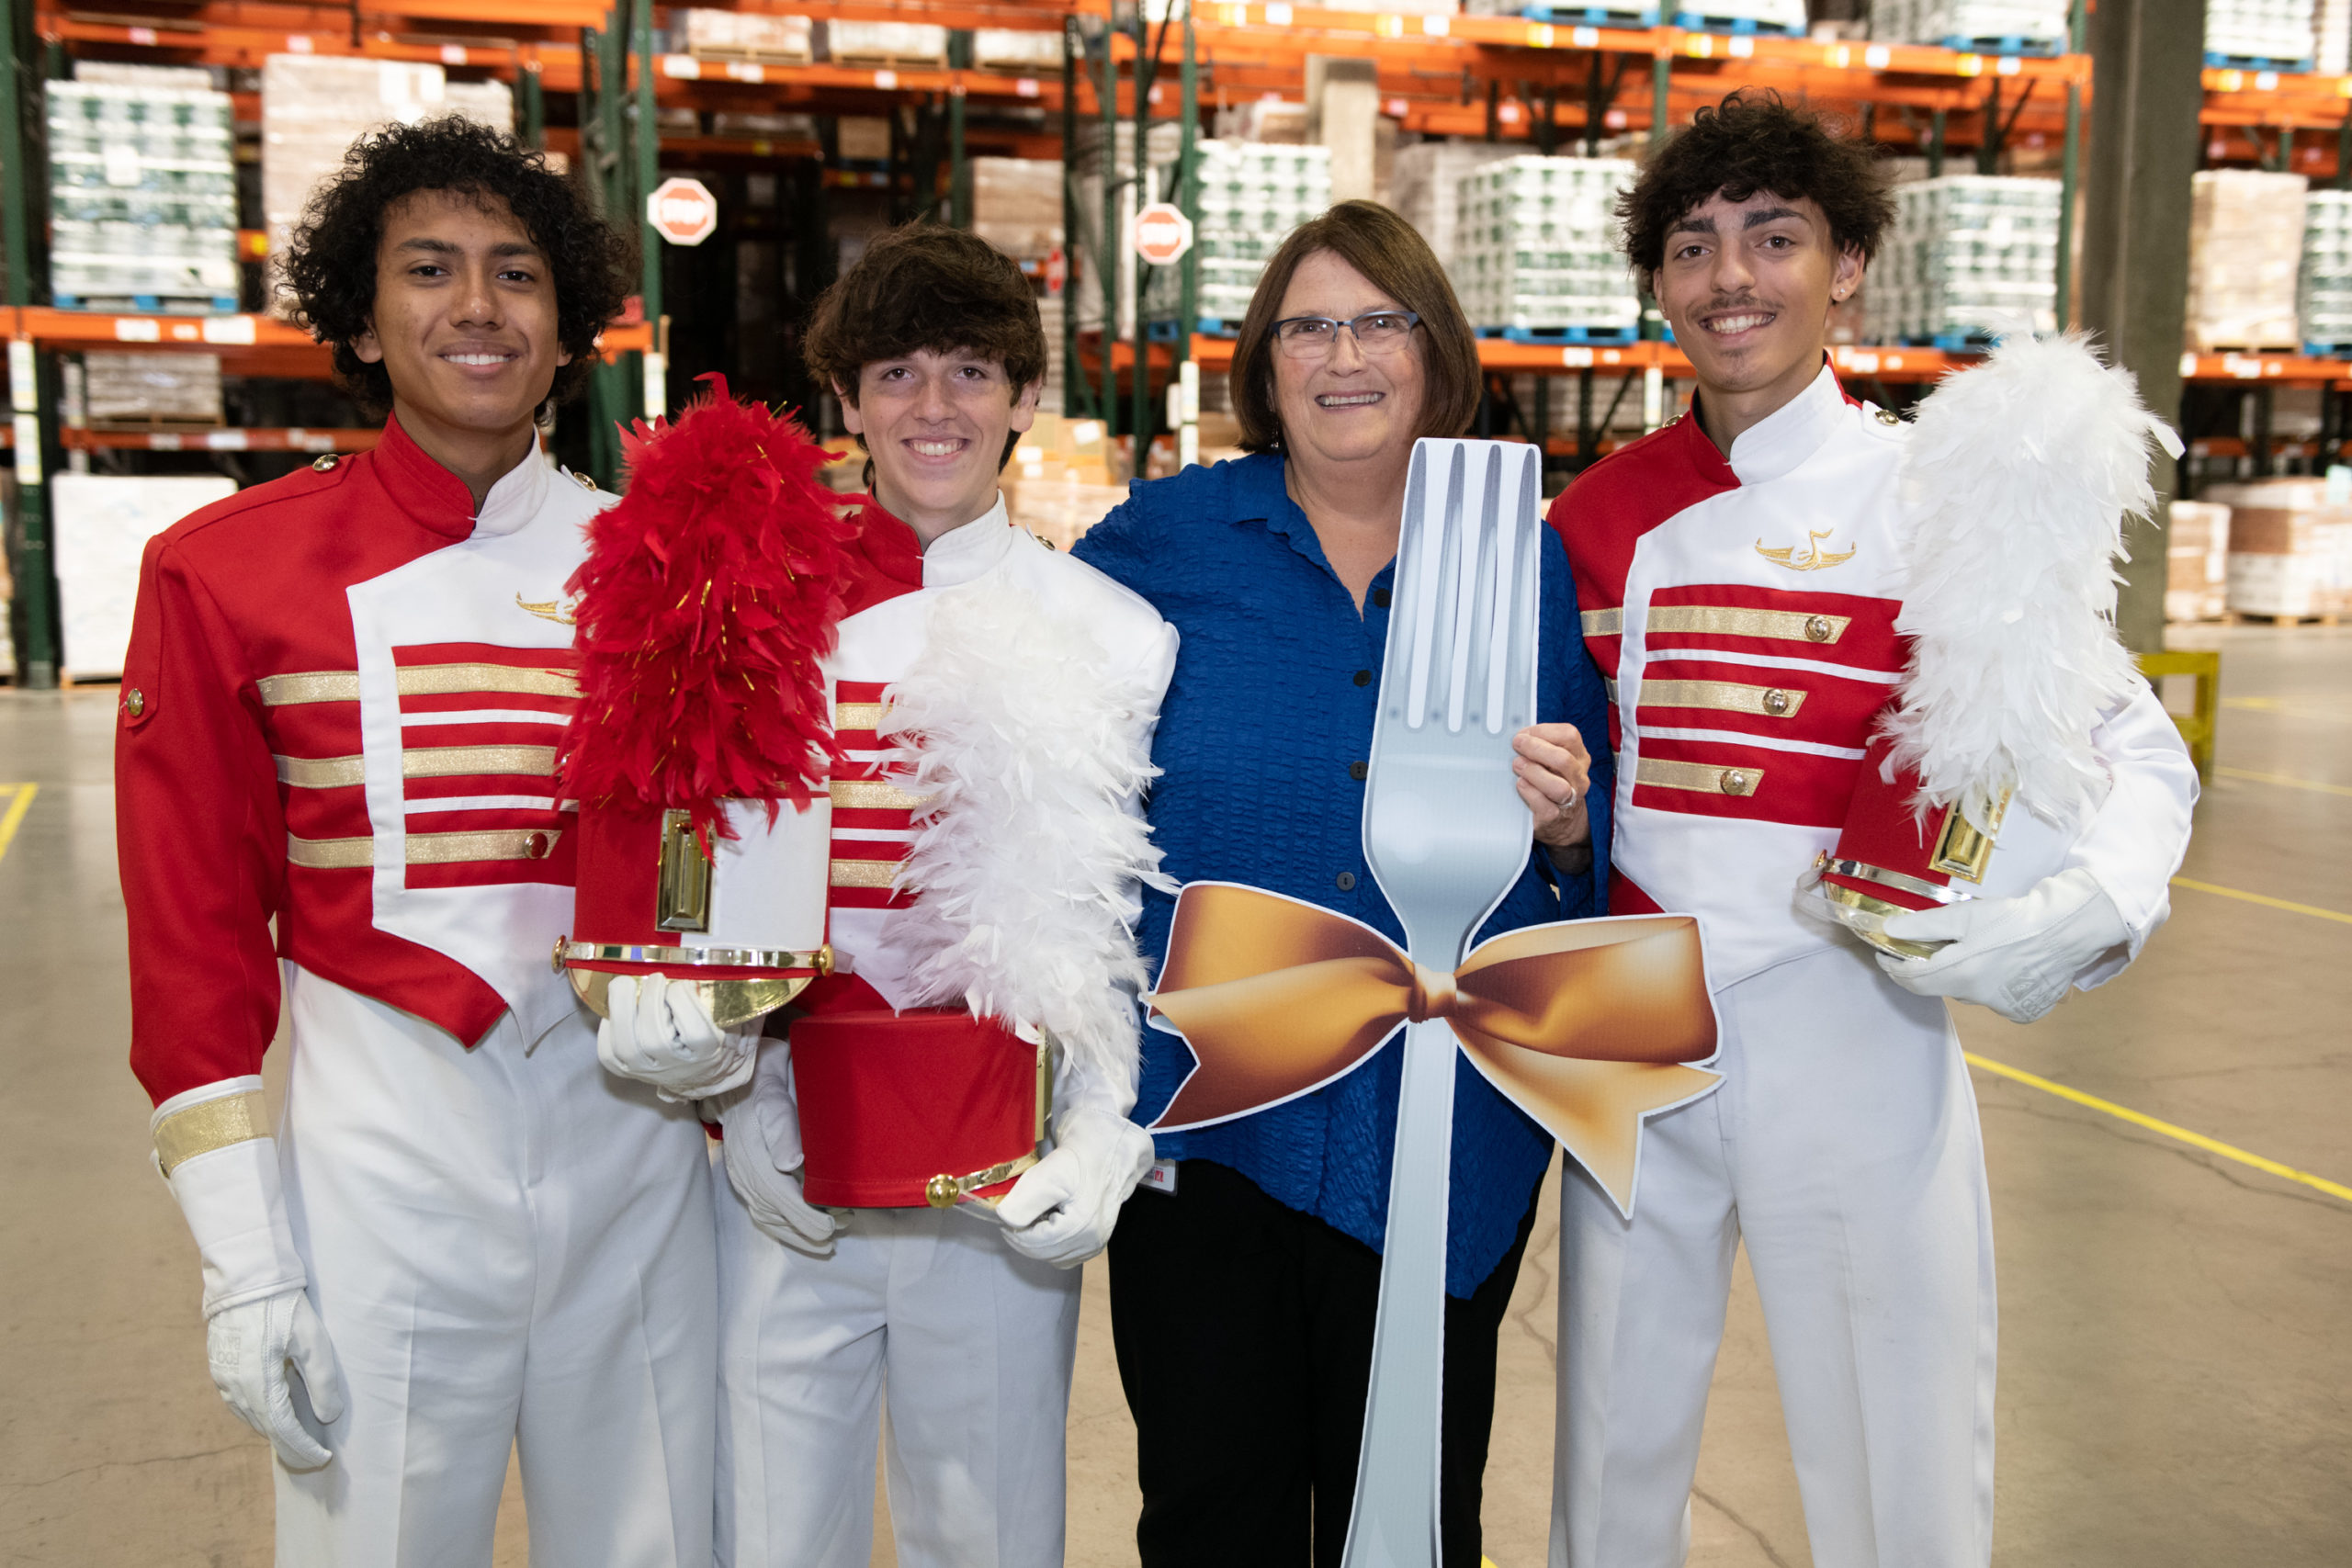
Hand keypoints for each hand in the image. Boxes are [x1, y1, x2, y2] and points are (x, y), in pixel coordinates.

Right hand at [206, 1287, 344, 1469]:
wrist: (246, 1282)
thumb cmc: (284, 1308)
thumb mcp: (312, 1343)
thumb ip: (321, 1382)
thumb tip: (328, 1416)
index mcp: (259, 1387)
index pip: (284, 1432)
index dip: (303, 1449)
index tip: (322, 1459)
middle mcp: (236, 1390)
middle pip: (265, 1429)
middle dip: (290, 1445)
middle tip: (311, 1455)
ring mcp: (223, 1380)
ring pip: (250, 1418)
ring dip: (272, 1430)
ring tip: (296, 1438)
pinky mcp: (219, 1368)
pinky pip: (238, 1403)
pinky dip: (258, 1413)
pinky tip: (271, 1411)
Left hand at [598, 975, 759, 1101]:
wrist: (705, 1075)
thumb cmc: (723, 1039)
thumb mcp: (742, 1022)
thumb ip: (742, 1001)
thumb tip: (742, 968)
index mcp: (709, 1055)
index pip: (695, 1033)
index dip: (685, 1002)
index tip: (684, 982)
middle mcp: (676, 1067)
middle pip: (656, 1038)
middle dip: (652, 1000)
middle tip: (656, 977)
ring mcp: (648, 1071)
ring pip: (627, 1045)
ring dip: (622, 1009)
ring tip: (626, 984)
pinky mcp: (626, 1071)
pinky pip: (607, 1052)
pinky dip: (607, 1027)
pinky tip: (616, 1008)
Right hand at [713, 1048, 837, 1256]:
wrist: (736, 1073)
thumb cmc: (763, 1081)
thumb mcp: (773, 1094)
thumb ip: (781, 1126)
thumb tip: (791, 1163)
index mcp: (753, 1153)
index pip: (780, 1196)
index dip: (806, 1216)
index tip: (830, 1227)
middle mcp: (744, 1169)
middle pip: (774, 1212)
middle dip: (804, 1230)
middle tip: (835, 1238)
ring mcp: (741, 1174)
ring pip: (766, 1215)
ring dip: (794, 1231)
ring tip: (825, 1238)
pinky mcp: (744, 1174)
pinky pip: (759, 1208)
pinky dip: (779, 1223)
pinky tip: (797, 1227)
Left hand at [994, 1103, 1155, 1267]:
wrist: (1108, 1147)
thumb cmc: (1080, 1156)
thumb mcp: (1048, 1173)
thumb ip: (1024, 1202)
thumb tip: (1006, 1221)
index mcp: (1081, 1227)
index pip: (1032, 1244)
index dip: (1012, 1229)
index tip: (1004, 1211)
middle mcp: (1092, 1241)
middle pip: (1041, 1252)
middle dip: (1025, 1233)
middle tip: (1019, 1209)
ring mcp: (1096, 1243)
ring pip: (1052, 1255)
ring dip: (1038, 1238)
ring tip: (1039, 1211)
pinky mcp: (1097, 1241)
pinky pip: (1065, 1254)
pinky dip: (1052, 1243)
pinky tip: (1052, 1219)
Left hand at [1513, 723, 1591, 848]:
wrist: (1562, 821)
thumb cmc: (1551, 782)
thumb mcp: (1552, 761)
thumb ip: (1540, 746)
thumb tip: (1517, 734)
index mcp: (1579, 757)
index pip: (1570, 736)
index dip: (1544, 731)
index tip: (1524, 733)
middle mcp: (1579, 777)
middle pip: (1563, 759)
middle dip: (1536, 749)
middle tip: (1517, 745)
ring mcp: (1570, 798)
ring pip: (1558, 786)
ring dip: (1533, 772)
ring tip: (1517, 766)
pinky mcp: (1554, 816)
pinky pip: (1543, 804)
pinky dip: (1529, 792)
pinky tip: (1520, 784)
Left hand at [1878, 867, 2129, 1023]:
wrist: (2068, 930)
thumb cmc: (2014, 919)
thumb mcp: (1964, 916)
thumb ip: (1924, 926)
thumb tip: (1889, 930)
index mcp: (1960, 974)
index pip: (1912, 979)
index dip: (1894, 967)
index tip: (1887, 954)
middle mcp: (1978, 997)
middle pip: (1941, 985)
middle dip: (1934, 967)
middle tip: (1941, 945)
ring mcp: (2002, 1007)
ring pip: (1971, 992)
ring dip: (1967, 975)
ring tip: (1984, 950)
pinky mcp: (2024, 1011)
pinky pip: (1997, 999)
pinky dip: (1995, 985)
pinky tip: (2008, 965)